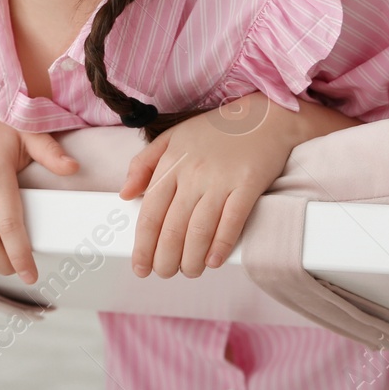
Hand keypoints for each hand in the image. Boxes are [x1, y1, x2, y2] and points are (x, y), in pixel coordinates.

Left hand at [118, 91, 359, 278]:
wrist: (263, 116)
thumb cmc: (216, 130)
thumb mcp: (172, 137)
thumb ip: (143, 164)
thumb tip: (125, 194)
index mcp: (171, 163)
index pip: (150, 212)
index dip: (143, 245)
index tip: (140, 266)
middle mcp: (193, 174)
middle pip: (172, 227)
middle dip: (165, 259)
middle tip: (164, 273)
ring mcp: (221, 180)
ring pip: (199, 230)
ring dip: (192, 259)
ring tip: (189, 271)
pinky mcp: (247, 185)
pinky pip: (231, 222)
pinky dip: (220, 246)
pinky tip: (214, 260)